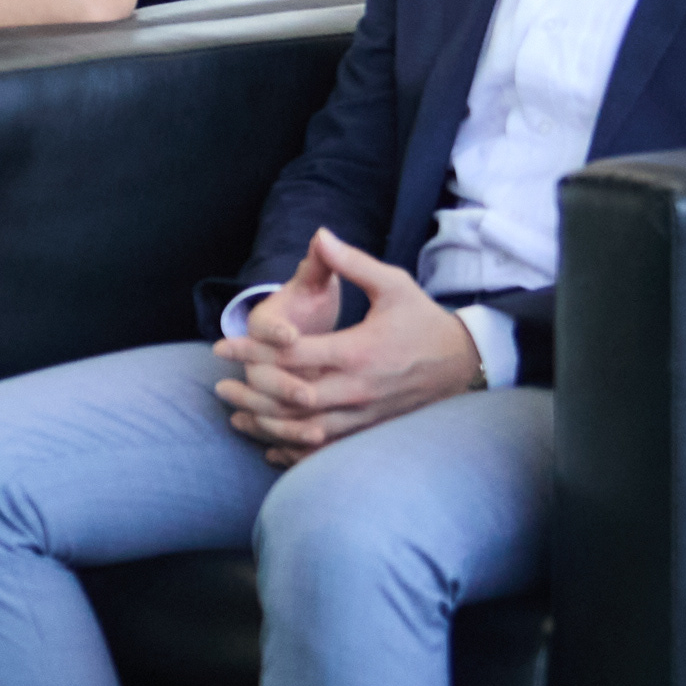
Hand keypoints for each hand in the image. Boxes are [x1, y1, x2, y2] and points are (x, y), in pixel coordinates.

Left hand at [210, 229, 481, 464]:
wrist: (463, 361)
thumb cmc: (422, 319)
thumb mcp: (393, 284)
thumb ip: (352, 263)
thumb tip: (320, 233)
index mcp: (358, 351)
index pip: (292, 354)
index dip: (252, 351)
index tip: (221, 347)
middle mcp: (358, 388)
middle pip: (291, 398)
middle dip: (252, 394)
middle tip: (221, 387)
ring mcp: (365, 415)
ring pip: (306, 430)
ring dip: (267, 427)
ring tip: (236, 418)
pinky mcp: (371, 431)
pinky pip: (327, 450)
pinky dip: (296, 452)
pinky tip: (270, 449)